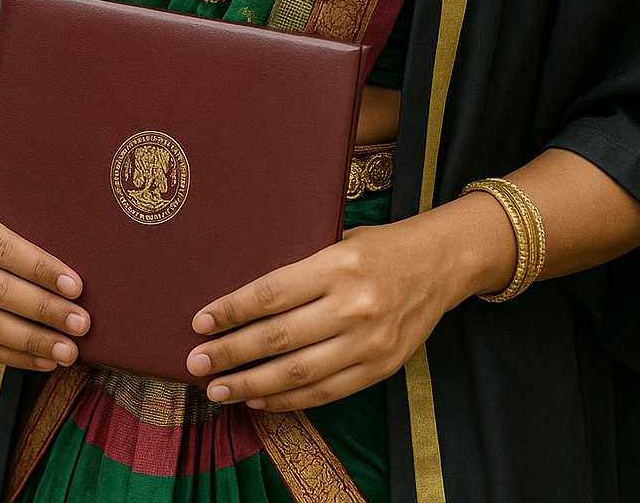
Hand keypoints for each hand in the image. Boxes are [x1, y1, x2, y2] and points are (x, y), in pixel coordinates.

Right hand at [0, 171, 90, 371]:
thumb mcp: (8, 198)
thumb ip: (33, 216)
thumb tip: (84, 244)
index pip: (3, 249)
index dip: (41, 270)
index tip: (77, 287)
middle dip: (44, 310)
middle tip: (81, 324)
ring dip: (32, 341)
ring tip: (68, 350)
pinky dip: (14, 356)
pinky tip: (44, 360)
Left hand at [185, 195, 514, 409]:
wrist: (443, 262)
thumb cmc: (381, 246)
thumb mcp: (340, 240)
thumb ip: (301, 268)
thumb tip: (243, 300)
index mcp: (339, 264)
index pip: (272, 292)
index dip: (232, 311)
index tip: (201, 323)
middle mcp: (354, 305)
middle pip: (278, 338)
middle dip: (231, 354)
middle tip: (196, 362)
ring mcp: (369, 341)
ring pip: (297, 374)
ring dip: (251, 385)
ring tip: (218, 389)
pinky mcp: (381, 367)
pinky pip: (325, 393)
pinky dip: (287, 400)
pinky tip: (259, 399)